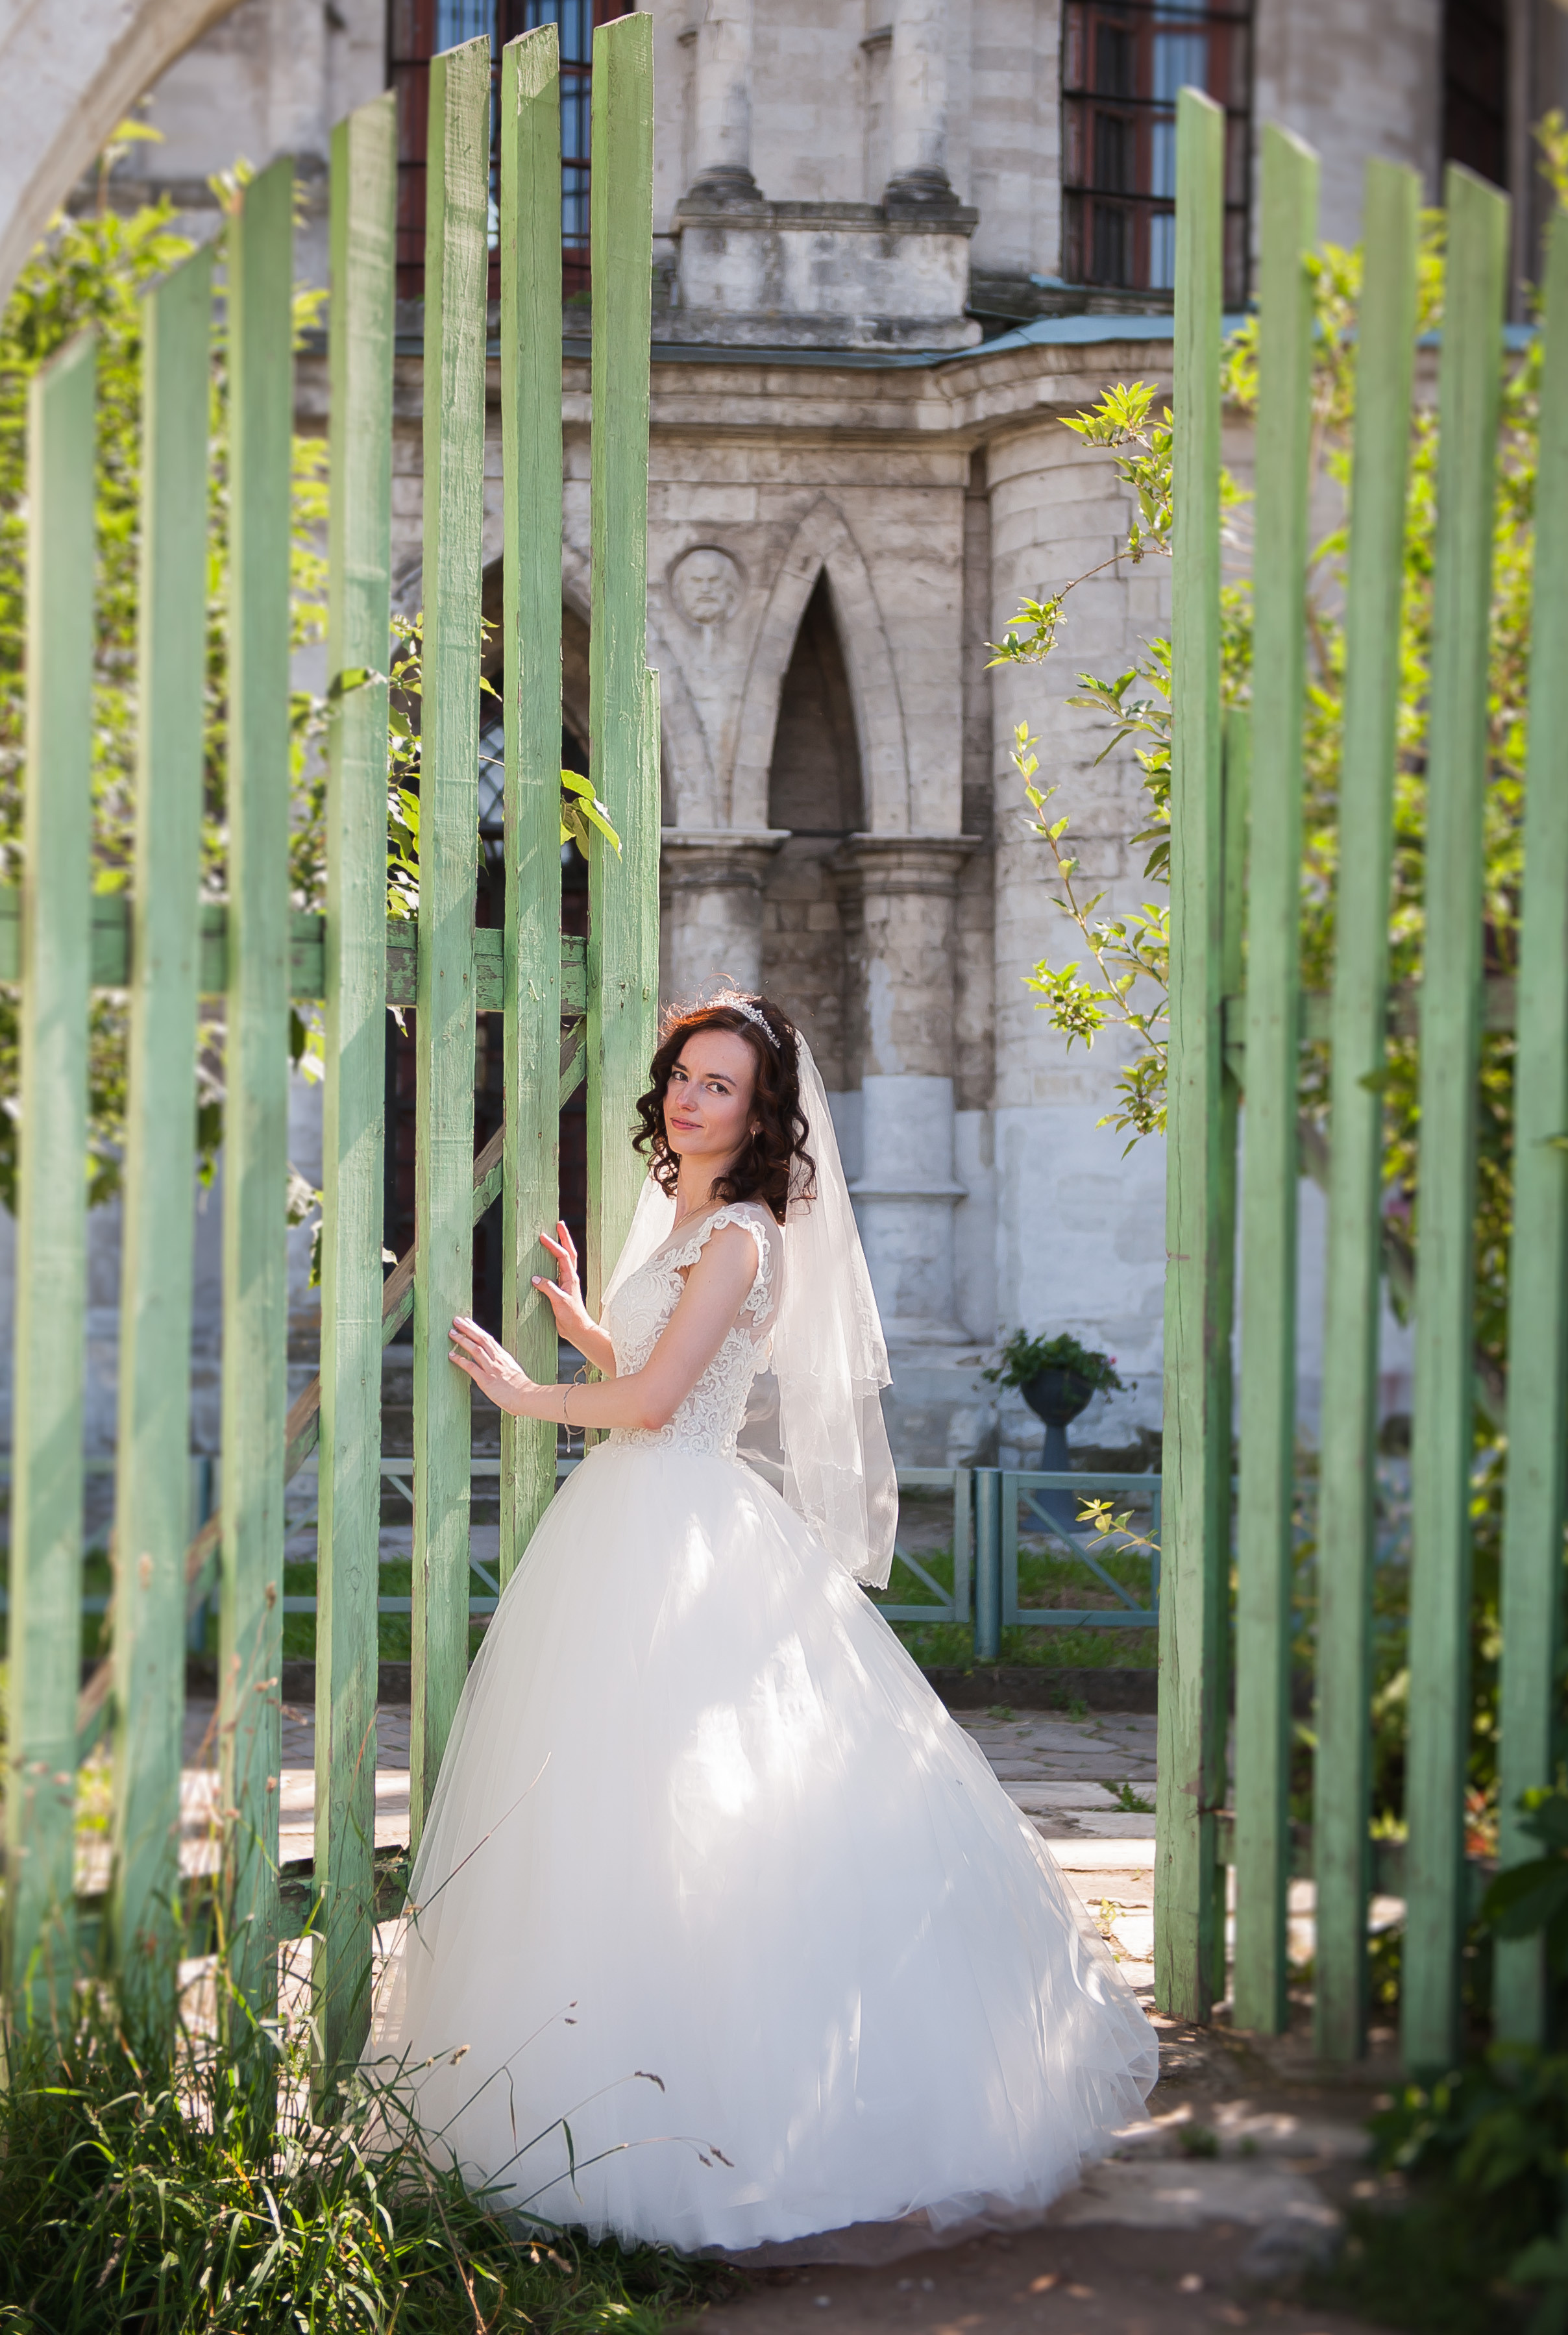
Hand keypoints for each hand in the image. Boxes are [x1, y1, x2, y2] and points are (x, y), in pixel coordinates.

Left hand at [449, 1316, 540, 1414]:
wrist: (526, 1397)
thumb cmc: (520, 1387)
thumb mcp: (512, 1370)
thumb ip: (503, 1364)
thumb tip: (495, 1362)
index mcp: (503, 1357)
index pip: (488, 1338)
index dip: (477, 1329)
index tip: (468, 1321)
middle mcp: (497, 1359)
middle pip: (481, 1339)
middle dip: (468, 1328)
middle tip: (456, 1320)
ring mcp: (492, 1369)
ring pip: (475, 1349)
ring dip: (462, 1340)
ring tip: (452, 1333)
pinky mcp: (486, 1380)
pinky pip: (471, 1367)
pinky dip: (461, 1360)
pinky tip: (452, 1355)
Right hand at [533, 1221, 594, 1342]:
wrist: (577, 1328)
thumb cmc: (572, 1316)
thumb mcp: (559, 1301)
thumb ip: (548, 1288)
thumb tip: (536, 1278)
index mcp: (571, 1278)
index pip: (563, 1257)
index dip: (554, 1245)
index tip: (544, 1236)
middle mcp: (571, 1277)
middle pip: (569, 1253)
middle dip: (564, 1238)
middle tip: (559, 1224)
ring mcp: (567, 1282)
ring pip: (565, 1260)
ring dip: (562, 1246)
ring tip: (555, 1236)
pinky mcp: (563, 1289)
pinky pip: (559, 1270)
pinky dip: (555, 1261)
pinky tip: (548, 1260)